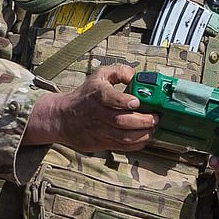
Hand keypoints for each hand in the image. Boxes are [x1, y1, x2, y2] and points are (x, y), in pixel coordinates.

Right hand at [23, 65, 158, 151]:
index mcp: (97, 95)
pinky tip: (145, 136)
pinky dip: (138, 143)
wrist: (63, 118)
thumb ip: (119, 72)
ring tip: (153, 127)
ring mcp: (100, 130)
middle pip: (121, 121)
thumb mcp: (99, 76)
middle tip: (155, 117)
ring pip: (124, 137)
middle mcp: (98, 114)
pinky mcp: (102, 143)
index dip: (123, 101)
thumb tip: (135, 76)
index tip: (136, 102)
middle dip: (143, 121)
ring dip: (143, 134)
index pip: (109, 98)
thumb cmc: (86, 95)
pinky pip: (123, 147)